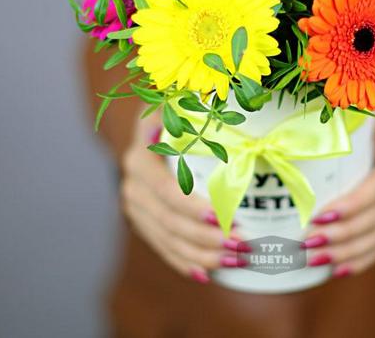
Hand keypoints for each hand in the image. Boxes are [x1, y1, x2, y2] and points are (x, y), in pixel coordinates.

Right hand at [120, 109, 248, 283]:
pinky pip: (162, 247)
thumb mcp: (182, 100)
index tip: (223, 218)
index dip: (193, 208)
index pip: (166, 191)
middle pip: (168, 221)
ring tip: (236, 260)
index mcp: (141, 156)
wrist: (153, 124)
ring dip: (201, 255)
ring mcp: (136, 205)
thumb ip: (197, 104)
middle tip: (242, 245)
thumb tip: (233, 104)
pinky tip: (206, 274)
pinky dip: (184, 262)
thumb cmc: (177, 109)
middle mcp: (133, 184)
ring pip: (167, 239)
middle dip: (206, 239)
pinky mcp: (143, 219)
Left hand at [302, 106, 374, 277]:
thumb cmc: (360, 121)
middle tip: (308, 242)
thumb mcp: (365, 110)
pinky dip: (357, 260)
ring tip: (312, 257)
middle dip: (342, 234)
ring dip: (344, 252)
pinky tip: (334, 268)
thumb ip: (368, 108)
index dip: (352, 205)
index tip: (320, 217)